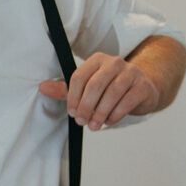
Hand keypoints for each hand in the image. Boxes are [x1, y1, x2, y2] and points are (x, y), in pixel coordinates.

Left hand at [39, 52, 158, 130]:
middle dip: (86, 107)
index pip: (79, 76)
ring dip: (100, 113)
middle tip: (81, 121)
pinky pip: (127, 102)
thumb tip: (43, 87)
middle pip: (95, 85)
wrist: (142, 89)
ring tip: (94, 125)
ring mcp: (131, 73)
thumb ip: (66, 89)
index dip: (73, 97)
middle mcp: (114, 62)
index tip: (71, 112)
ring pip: (112, 94)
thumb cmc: (110, 89)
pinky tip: (109, 121)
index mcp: (97, 59)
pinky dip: (115, 114)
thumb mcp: (87, 87)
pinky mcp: (142, 86)